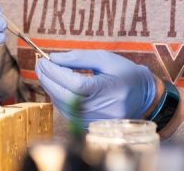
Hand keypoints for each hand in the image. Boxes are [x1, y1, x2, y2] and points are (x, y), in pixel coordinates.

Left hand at [35, 50, 155, 126]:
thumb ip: (78, 57)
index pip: (75, 84)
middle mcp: (104, 109)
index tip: (43, 60)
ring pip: (64, 107)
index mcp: (109, 90)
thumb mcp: (105, 58)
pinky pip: (68, 113)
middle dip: (47, 80)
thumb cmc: (124, 73)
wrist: (143, 97)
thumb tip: (53, 58)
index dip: (56, 73)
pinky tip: (57, 86)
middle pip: (66, 97)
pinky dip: (59, 98)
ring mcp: (97, 121)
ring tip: (47, 72)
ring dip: (51, 88)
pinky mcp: (91, 126)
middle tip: (39, 65)